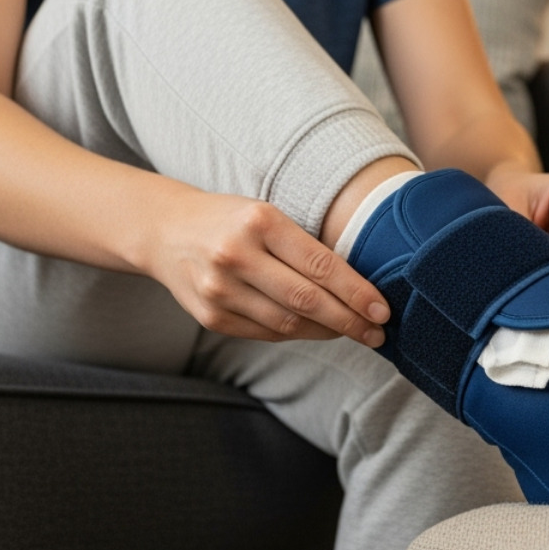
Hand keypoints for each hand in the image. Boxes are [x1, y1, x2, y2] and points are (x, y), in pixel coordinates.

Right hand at [146, 188, 389, 346]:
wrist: (165, 231)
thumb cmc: (231, 220)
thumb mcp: (267, 214)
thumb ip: (304, 246)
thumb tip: (359, 285)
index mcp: (259, 221)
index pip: (320, 265)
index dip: (357, 292)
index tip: (383, 309)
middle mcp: (237, 255)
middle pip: (307, 300)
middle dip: (350, 320)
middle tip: (378, 333)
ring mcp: (220, 289)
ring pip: (288, 324)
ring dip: (327, 332)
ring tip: (353, 333)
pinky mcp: (211, 316)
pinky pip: (266, 334)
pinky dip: (297, 334)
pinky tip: (317, 330)